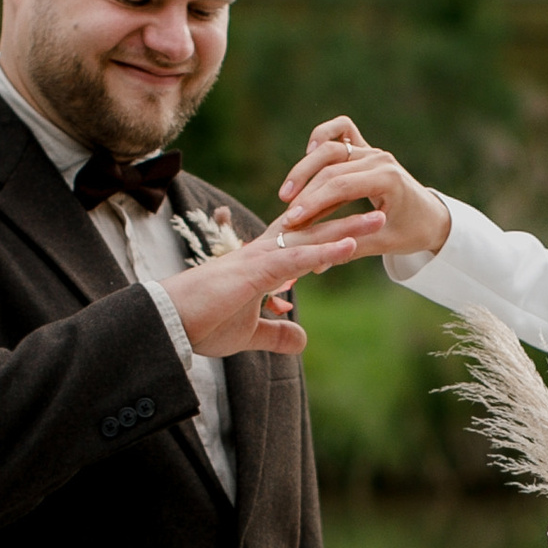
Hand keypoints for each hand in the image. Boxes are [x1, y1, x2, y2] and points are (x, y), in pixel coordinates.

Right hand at [166, 204, 385, 359]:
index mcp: (261, 263)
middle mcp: (261, 253)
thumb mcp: (247, 334)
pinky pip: (295, 259)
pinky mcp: (251, 274)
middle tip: (383, 208)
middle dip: (349, 219)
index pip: (304, 242)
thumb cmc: (198, 324)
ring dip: (348, 227)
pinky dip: (324, 251)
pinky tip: (352, 245)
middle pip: (314, 230)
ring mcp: (257, 260)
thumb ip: (276, 333)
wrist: (164, 323)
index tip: (362, 225)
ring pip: (310, 237)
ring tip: (379, 217)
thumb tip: (303, 339)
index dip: (332, 232)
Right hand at [276, 117, 451, 261]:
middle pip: (331, 166)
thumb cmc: (412, 232)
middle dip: (304, 190)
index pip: (341, 186)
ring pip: (330, 149)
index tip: (291, 221)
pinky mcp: (366, 150)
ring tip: (287, 192)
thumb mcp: (384, 244)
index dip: (312, 203)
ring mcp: (372, 151)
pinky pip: (342, 132)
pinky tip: (308, 153)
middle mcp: (380, 159)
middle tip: (285, 214)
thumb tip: (317, 266)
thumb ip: (351, 249)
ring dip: (305, 168)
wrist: (432, 216)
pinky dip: (323, 137)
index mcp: (388, 179)